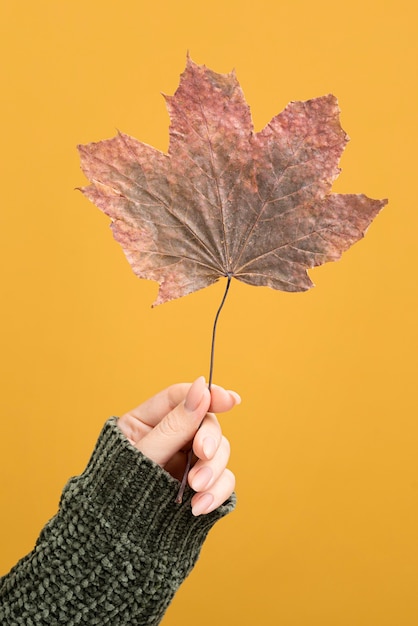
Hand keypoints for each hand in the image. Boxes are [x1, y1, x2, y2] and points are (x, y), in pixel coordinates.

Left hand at [117, 376, 239, 515]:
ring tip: (196, 489)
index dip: (207, 394)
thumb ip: (174, 425)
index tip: (229, 400)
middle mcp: (172, 438)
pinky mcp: (200, 488)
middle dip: (209, 439)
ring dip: (213, 469)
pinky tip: (200, 506)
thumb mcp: (143, 456)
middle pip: (206, 425)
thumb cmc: (116, 494)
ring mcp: (187, 463)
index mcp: (148, 422)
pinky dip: (218, 492)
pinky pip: (222, 482)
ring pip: (219, 453)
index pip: (181, 398)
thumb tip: (202, 389)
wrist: (112, 543)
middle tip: (203, 454)